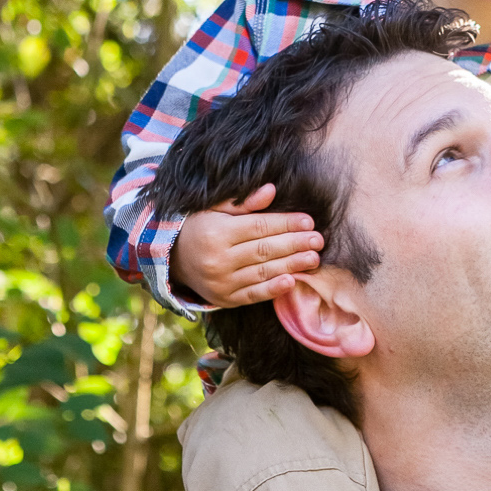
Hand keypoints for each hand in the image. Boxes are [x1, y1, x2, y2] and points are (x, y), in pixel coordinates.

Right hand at [170, 185, 320, 305]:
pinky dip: (273, 289)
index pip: (258, 227)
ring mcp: (221, 282)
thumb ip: (242, 203)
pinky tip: (292, 282)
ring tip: (313, 258)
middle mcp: (217, 258)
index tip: (308, 221)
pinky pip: (253, 294)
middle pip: (264, 249)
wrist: (172, 261)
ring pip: (262, 272)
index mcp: (215, 232)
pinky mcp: (224, 299)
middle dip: (295, 244)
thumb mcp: (213, 209)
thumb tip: (271, 190)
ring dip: (291, 265)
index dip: (285, 223)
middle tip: (318, 240)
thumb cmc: (198, 228)